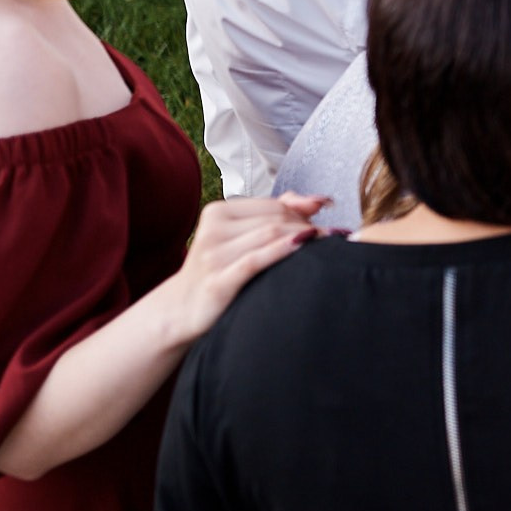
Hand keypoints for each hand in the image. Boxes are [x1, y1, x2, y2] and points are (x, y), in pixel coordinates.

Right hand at [163, 194, 322, 344]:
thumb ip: (275, 215)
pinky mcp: (217, 281)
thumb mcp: (240, 237)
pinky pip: (255, 260)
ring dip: (303, 237)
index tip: (320, 225)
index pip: (273, 205)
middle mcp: (213, 230)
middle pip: (274, 219)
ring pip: (270, 235)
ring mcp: (213, 256)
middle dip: (306, 225)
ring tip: (327, 243)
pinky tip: (303, 248)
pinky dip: (283, 250)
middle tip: (329, 237)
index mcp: (218, 212)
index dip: (302, 213)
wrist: (181, 309)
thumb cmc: (219, 270)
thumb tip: (318, 200)